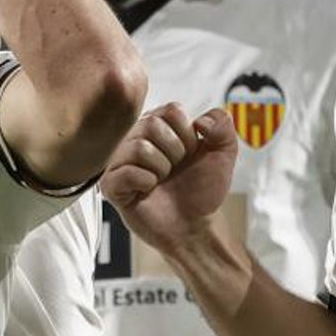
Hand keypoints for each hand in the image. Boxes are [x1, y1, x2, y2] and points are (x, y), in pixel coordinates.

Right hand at [101, 103, 238, 255]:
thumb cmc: (202, 190)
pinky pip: (125, 172)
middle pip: (150, 124)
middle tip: (175, 168)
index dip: (188, 134)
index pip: (170, 110)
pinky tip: (148, 190)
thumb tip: (202, 119)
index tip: (190, 153)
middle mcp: (135, 139)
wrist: (194, 225)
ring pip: (139, 148)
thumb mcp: (223, 154)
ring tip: (161, 180)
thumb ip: (223, 126)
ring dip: (161, 169)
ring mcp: (120, 162)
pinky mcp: (111, 185)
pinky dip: (145, 183)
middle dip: (174, 151)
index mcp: (158, 127)